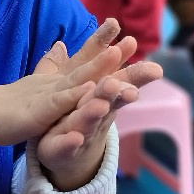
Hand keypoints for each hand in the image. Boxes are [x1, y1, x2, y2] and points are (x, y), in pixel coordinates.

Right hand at [0, 18, 154, 147]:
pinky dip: (74, 97)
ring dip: (97, 67)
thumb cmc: (10, 102)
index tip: (123, 29)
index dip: (102, 43)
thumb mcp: (37, 84)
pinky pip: (59, 104)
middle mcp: (56, 83)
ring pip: (77, 80)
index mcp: (59, 79)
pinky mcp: (38, 112)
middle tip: (134, 40)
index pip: (84, 59)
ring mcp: (48, 95)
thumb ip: (52, 65)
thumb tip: (62, 45)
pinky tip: (89, 90)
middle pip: (87, 66)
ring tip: (117, 54)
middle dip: (111, 54)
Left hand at [34, 19, 162, 188]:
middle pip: (108, 97)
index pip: (111, 73)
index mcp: (96, 93)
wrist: (62, 153)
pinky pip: (68, 146)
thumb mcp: (76, 85)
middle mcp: (95, 111)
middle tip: (118, 77)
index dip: (119, 58)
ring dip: (95, 112)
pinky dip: (71, 142)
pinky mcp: (64, 149)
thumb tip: (90, 39)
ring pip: (90, 121)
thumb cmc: (74, 113)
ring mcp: (81, 132)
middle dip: (113, 87)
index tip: (131, 40)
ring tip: (100, 104)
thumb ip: (84, 63)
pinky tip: (75, 138)